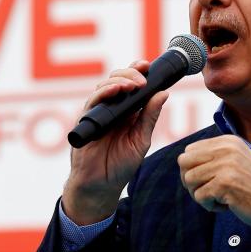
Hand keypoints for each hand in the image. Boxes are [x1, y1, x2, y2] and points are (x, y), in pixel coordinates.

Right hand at [63, 60, 167, 224]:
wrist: (101, 186)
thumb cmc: (121, 165)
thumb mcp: (141, 140)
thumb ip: (150, 117)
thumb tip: (164, 93)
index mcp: (127, 111)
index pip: (131, 83)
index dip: (138, 71)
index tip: (148, 65)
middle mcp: (112, 108)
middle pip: (117, 79)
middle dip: (130, 73)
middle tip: (143, 78)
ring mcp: (98, 113)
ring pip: (104, 86)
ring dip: (119, 80)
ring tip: (132, 84)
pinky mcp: (86, 121)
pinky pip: (93, 101)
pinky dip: (104, 93)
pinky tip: (115, 91)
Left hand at [177, 135, 250, 231]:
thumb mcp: (236, 161)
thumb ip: (213, 157)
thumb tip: (182, 161)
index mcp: (227, 142)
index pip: (189, 151)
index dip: (193, 169)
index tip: (209, 180)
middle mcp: (226, 149)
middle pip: (184, 163)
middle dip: (190, 181)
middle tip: (208, 191)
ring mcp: (225, 165)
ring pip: (189, 180)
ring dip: (201, 195)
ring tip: (220, 198)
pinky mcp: (225, 184)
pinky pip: (199, 196)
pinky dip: (210, 206)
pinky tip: (227, 205)